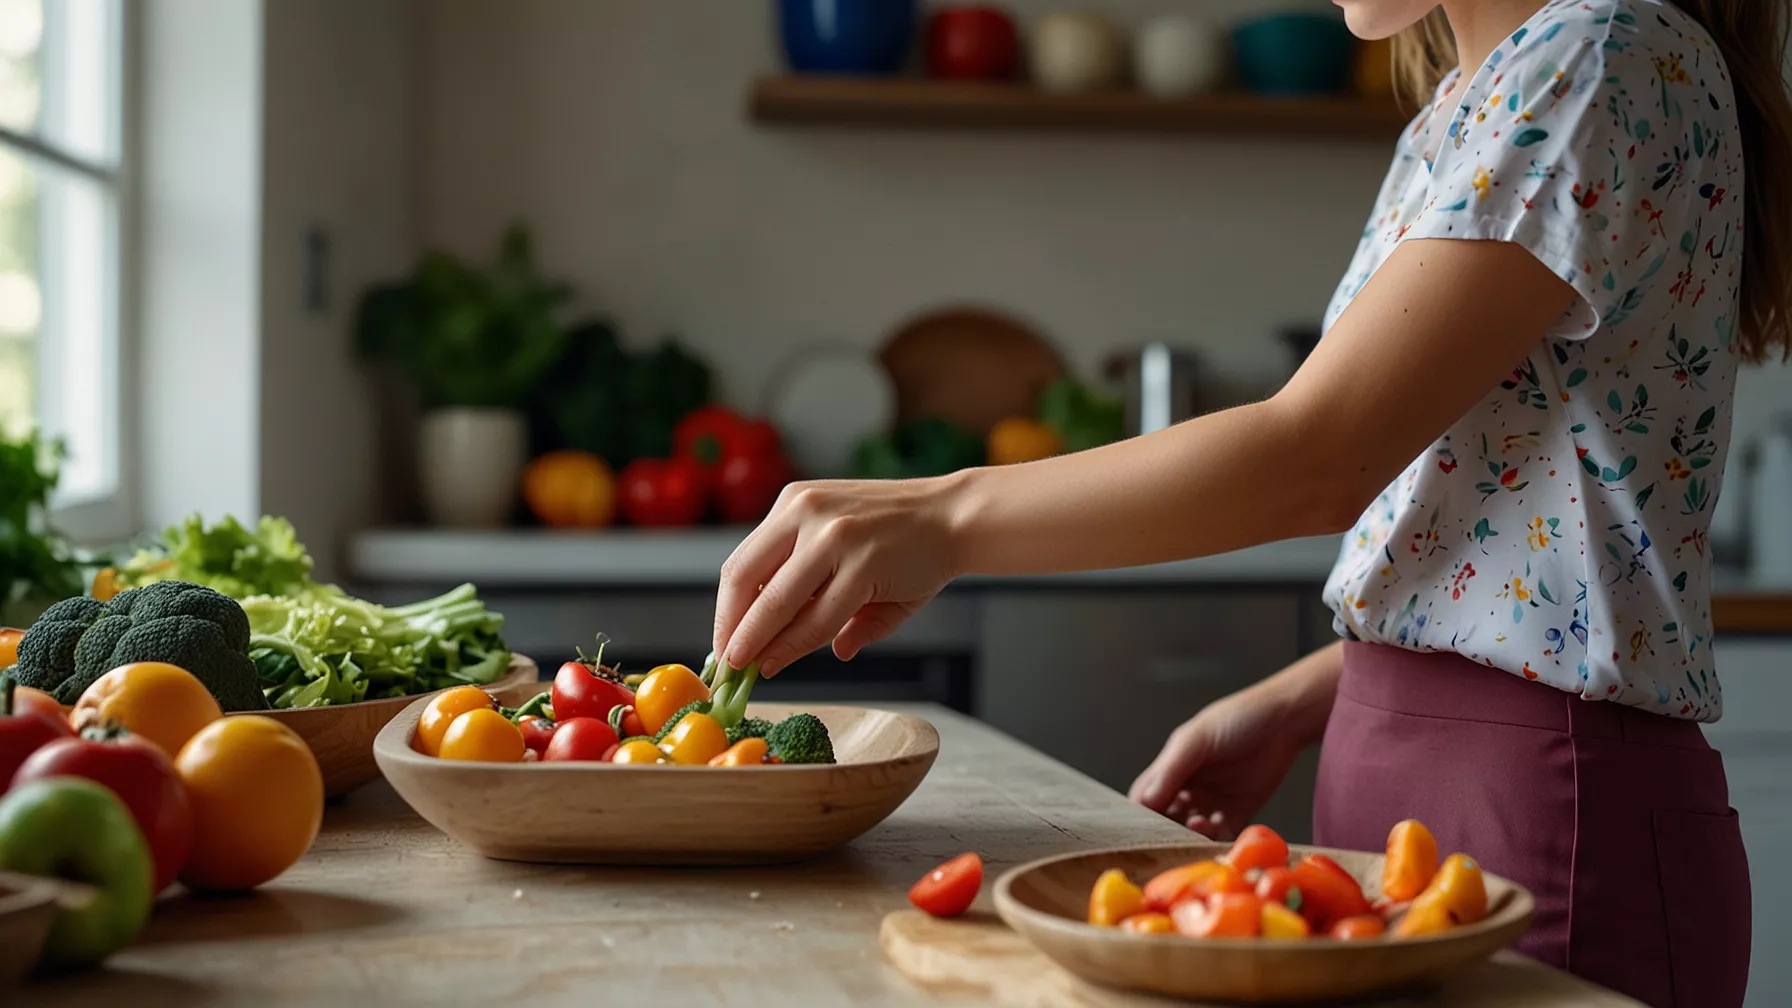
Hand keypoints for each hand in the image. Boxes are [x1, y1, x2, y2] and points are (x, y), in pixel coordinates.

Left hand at [712, 477, 965, 675]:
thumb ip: (816, 596)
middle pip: (745, 579)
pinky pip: (818, 616)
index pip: (742, 562)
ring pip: (778, 602)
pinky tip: (780, 660)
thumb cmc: (902, 539)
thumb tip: (819, 649)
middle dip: (731, 628)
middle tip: (725, 665)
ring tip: (748, 669)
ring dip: (757, 642)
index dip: (725, 609)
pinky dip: (794, 645)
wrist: (956, 518)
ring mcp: (834, 535)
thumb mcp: (846, 552)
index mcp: (794, 504)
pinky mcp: (862, 563)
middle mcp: (806, 512)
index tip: (720, 642)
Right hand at [1128, 644, 1340, 838]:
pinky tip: (1217, 828)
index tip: (1142, 829)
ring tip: (1200, 823)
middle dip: (1167, 830)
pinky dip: (1217, 838)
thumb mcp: (1195, 740)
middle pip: (1168, 819)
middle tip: (1172, 833)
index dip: (1141, 815)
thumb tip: (1144, 802)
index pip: (1146, 798)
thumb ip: (1170, 771)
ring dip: (1192, 834)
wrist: (1285, 721)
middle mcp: (1190, 787)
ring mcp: (1214, 801)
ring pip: (1193, 830)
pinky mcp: (1239, 812)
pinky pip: (1223, 835)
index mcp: (1173, 767)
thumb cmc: (1236, 719)